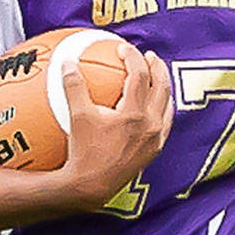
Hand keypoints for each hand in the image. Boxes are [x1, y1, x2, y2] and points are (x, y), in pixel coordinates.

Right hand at [58, 48, 172, 209]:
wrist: (92, 187)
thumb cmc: (83, 153)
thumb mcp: (77, 117)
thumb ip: (74, 86)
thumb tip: (67, 62)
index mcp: (134, 114)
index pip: (140, 76)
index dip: (132, 57)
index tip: (123, 48)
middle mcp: (150, 125)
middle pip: (162, 87)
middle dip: (157, 68)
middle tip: (149, 56)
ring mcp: (155, 139)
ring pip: (167, 106)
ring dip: (162, 87)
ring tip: (156, 77)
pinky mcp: (154, 151)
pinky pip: (164, 124)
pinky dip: (161, 109)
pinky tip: (153, 106)